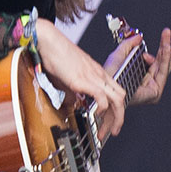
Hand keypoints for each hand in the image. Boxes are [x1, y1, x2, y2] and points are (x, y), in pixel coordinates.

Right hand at [34, 18, 129, 135]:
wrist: (49, 41)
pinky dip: (102, 109)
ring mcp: (93, 77)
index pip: (116, 93)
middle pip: (121, 98)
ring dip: (115, 118)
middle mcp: (99, 75)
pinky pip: (102, 97)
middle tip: (114, 130)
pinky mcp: (83, 80)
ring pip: (117, 100)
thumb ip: (73, 90)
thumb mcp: (67, 77)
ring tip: (108, 130)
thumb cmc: (56, 55)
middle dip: (120, 118)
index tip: (111, 122)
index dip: (116, 110)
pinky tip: (96, 114)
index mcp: (98, 73)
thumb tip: (74, 101)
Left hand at [107, 26, 170, 105]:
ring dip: (169, 49)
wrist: (106, 86)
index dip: (162, 49)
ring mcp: (152, 89)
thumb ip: (129, 44)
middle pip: (164, 64)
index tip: (166, 36)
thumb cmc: (109, 76)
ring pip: (165, 66)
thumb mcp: (119, 54)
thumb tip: (139, 37)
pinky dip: (165, 57)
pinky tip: (166, 48)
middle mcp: (147, 83)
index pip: (156, 61)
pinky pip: (162, 71)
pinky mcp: (155, 93)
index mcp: (140, 76)